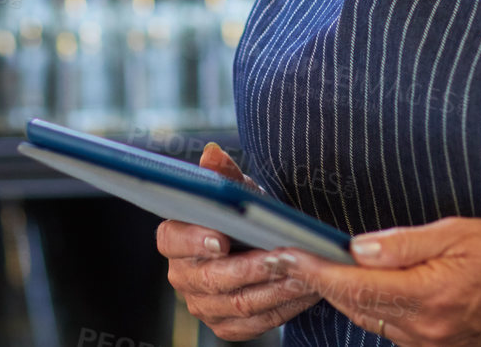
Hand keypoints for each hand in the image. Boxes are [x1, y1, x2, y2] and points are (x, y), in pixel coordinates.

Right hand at [157, 144, 320, 339]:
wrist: (260, 247)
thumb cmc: (243, 216)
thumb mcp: (236, 190)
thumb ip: (224, 174)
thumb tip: (213, 153)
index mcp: (175, 238)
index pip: (172, 240)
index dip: (194, 241)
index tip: (222, 239)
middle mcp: (183, 276)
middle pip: (212, 278)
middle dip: (251, 267)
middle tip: (281, 255)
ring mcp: (203, 305)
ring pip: (239, 303)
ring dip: (275, 288)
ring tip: (304, 271)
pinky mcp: (227, 326)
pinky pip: (257, 323)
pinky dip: (285, 307)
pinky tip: (307, 290)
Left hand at [275, 216, 480, 346]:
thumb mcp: (452, 232)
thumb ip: (402, 244)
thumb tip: (358, 250)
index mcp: (429, 295)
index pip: (359, 286)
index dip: (321, 272)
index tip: (294, 258)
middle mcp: (425, 327)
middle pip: (357, 307)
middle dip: (322, 283)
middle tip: (293, 260)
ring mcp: (429, 342)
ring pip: (369, 320)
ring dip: (342, 296)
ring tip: (319, 270)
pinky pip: (388, 329)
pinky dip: (367, 308)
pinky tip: (358, 289)